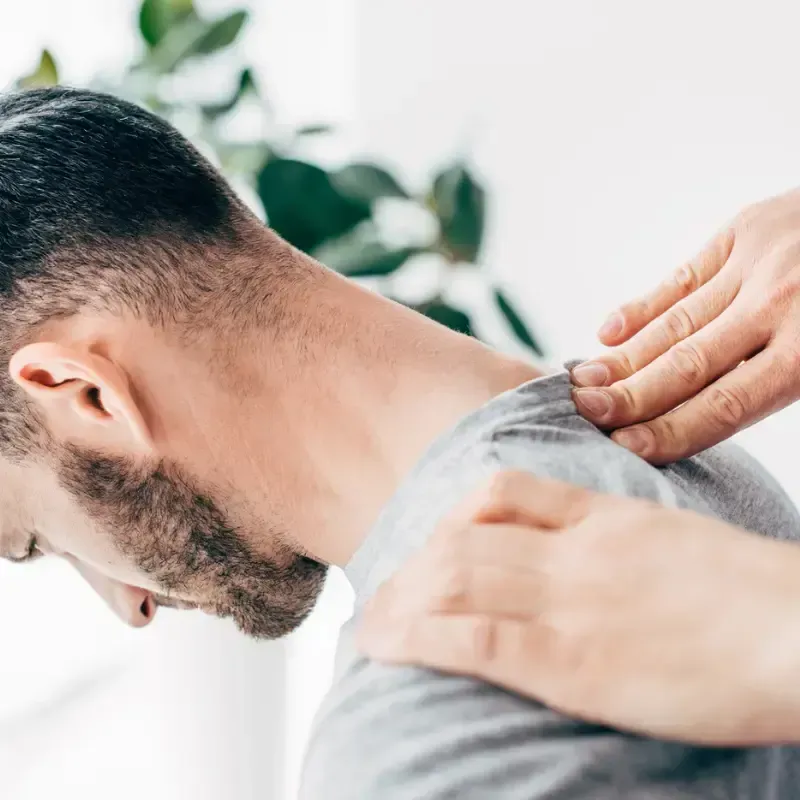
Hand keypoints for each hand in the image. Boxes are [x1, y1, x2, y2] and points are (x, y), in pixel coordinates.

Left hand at [357, 471, 799, 744]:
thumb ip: (617, 536)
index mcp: (603, 516)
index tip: (430, 542)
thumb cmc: (752, 594)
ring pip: (454, 580)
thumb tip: (575, 550)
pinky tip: (389, 648)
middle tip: (384, 592)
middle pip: (461, 537)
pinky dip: (421, 639)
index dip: (450, 514)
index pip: (502, 490)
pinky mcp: (572, 662)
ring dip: (400, 602)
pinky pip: (474, 638)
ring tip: (370, 627)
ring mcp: (568, 603)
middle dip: (411, 565)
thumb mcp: (673, 539)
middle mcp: (573, 552)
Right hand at [571, 188, 799, 463]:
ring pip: (676, 324)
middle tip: (583, 414)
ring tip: (582, 384)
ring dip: (623, 357)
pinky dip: (642, 307)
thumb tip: (711, 419)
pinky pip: (682, 277)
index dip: (670, 429)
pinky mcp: (745, 229)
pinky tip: (607, 332)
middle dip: (629, 396)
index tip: (623, 447)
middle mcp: (779, 306)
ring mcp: (758, 262)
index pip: (725, 405)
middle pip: (688, 366)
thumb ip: (785, 383)